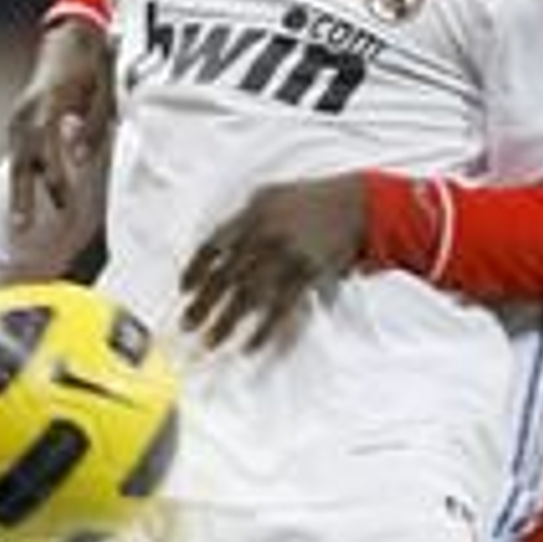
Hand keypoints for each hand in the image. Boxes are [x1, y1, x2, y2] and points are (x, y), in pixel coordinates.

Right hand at [7, 21, 116, 227]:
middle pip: (21, 161)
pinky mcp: (18, 122)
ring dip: (18, 195)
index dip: (54, 177)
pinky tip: (22, 207)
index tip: (62, 204)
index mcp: (47, 103)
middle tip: (21, 230)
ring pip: (15, 162)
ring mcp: (18, 117)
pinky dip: (20, 181)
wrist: (72, 37)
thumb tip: (78, 158)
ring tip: (18, 227)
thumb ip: (91, 126)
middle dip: (22, 197)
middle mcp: (26, 112)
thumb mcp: (102, 92)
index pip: (47, 148)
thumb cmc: (92, 67)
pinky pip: (17, 156)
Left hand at [180, 173, 368, 350]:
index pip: (213, 246)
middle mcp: (265, 236)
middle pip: (225, 276)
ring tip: (211, 342)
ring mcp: (286, 258)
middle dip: (203, 304)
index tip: (185, 290)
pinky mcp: (307, 275)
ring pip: (248, 296)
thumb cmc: (312, 199)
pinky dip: (264, 330)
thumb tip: (218, 248)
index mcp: (252, 215)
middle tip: (186, 326)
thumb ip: (244, 217)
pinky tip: (250, 346)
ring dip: (227, 322)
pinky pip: (280, 309)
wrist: (357, 206)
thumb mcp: (272, 195)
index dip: (195, 270)